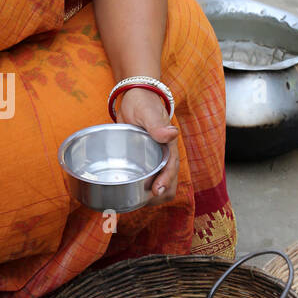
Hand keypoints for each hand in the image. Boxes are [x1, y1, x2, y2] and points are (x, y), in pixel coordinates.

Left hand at [116, 88, 178, 203]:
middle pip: (168, 184)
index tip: (157, 192)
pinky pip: (144, 180)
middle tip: (140, 199)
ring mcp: (153, 160)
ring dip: (148, 195)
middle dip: (158, 196)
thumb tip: (171, 134)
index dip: (166, 182)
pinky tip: (125, 193)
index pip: (171, 169)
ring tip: (132, 200)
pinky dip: (139, 189)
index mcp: (168, 146)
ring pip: (157, 185)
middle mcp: (163, 156)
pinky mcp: (143, 162)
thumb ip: (157, 124)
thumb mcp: (148, 112)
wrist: (134, 97)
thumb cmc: (143, 102)